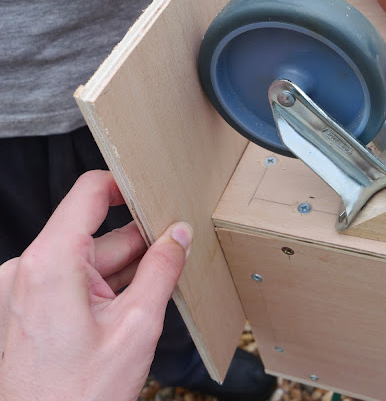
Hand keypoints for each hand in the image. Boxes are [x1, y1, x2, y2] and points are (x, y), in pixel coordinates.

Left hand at [0, 170, 191, 400]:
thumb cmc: (78, 396)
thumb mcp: (137, 326)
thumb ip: (162, 270)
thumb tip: (178, 235)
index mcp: (50, 263)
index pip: (89, 193)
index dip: (125, 185)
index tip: (154, 190)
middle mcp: (29, 270)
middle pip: (96, 233)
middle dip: (140, 242)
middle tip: (177, 250)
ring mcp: (26, 290)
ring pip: (89, 260)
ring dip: (126, 270)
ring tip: (158, 286)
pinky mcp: (29, 308)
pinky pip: (75, 280)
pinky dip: (107, 287)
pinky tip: (134, 304)